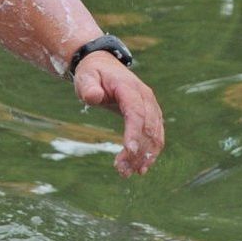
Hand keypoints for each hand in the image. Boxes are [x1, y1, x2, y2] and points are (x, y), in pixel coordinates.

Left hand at [73, 55, 164, 175]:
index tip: (130, 151)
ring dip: (144, 156)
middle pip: (147, 127)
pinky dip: (150, 152)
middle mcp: (146, 98)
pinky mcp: (151, 116)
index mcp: (130, 88)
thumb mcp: (85, 78)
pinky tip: (140, 168)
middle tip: (122, 171)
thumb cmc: (93, 74)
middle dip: (137, 151)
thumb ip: (88, 87)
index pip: (136, 112)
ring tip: (128, 173)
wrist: (104, 67)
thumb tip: (93, 96)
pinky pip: (156, 136)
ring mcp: (151, 107)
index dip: (135, 132)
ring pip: (155, 135)